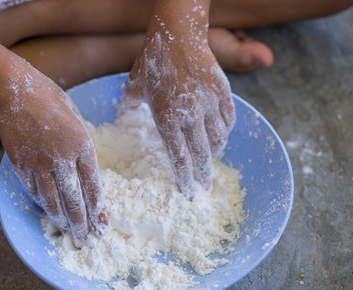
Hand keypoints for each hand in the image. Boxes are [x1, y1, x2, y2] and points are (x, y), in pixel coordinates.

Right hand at [0, 61, 107, 247]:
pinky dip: (42, 203)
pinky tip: (49, 211)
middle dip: (80, 223)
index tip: (102, 224)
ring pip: (51, 200)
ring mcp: (38, 163)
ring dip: (61, 219)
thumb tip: (86, 173)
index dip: (98, 209)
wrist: (16, 91)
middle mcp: (62, 158)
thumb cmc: (52, 101)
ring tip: (67, 230)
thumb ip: (83, 148)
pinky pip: (33, 191)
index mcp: (82, 145)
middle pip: (73, 200)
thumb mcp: (78, 120)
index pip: (92, 186)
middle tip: (85, 239)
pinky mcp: (20, 164)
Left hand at [121, 23, 234, 197]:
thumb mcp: (135, 84)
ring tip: (212, 160)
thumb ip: (128, 104)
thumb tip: (123, 114)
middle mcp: (190, 115)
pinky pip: (228, 120)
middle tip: (206, 185)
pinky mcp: (222, 93)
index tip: (189, 192)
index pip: (178, 157)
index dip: (185, 178)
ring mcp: (209, 104)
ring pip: (218, 139)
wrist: (178, 34)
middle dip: (204, 174)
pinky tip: (221, 136)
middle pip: (201, 154)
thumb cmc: (153, 60)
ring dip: (215, 154)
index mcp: (166, 118)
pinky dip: (226, 132)